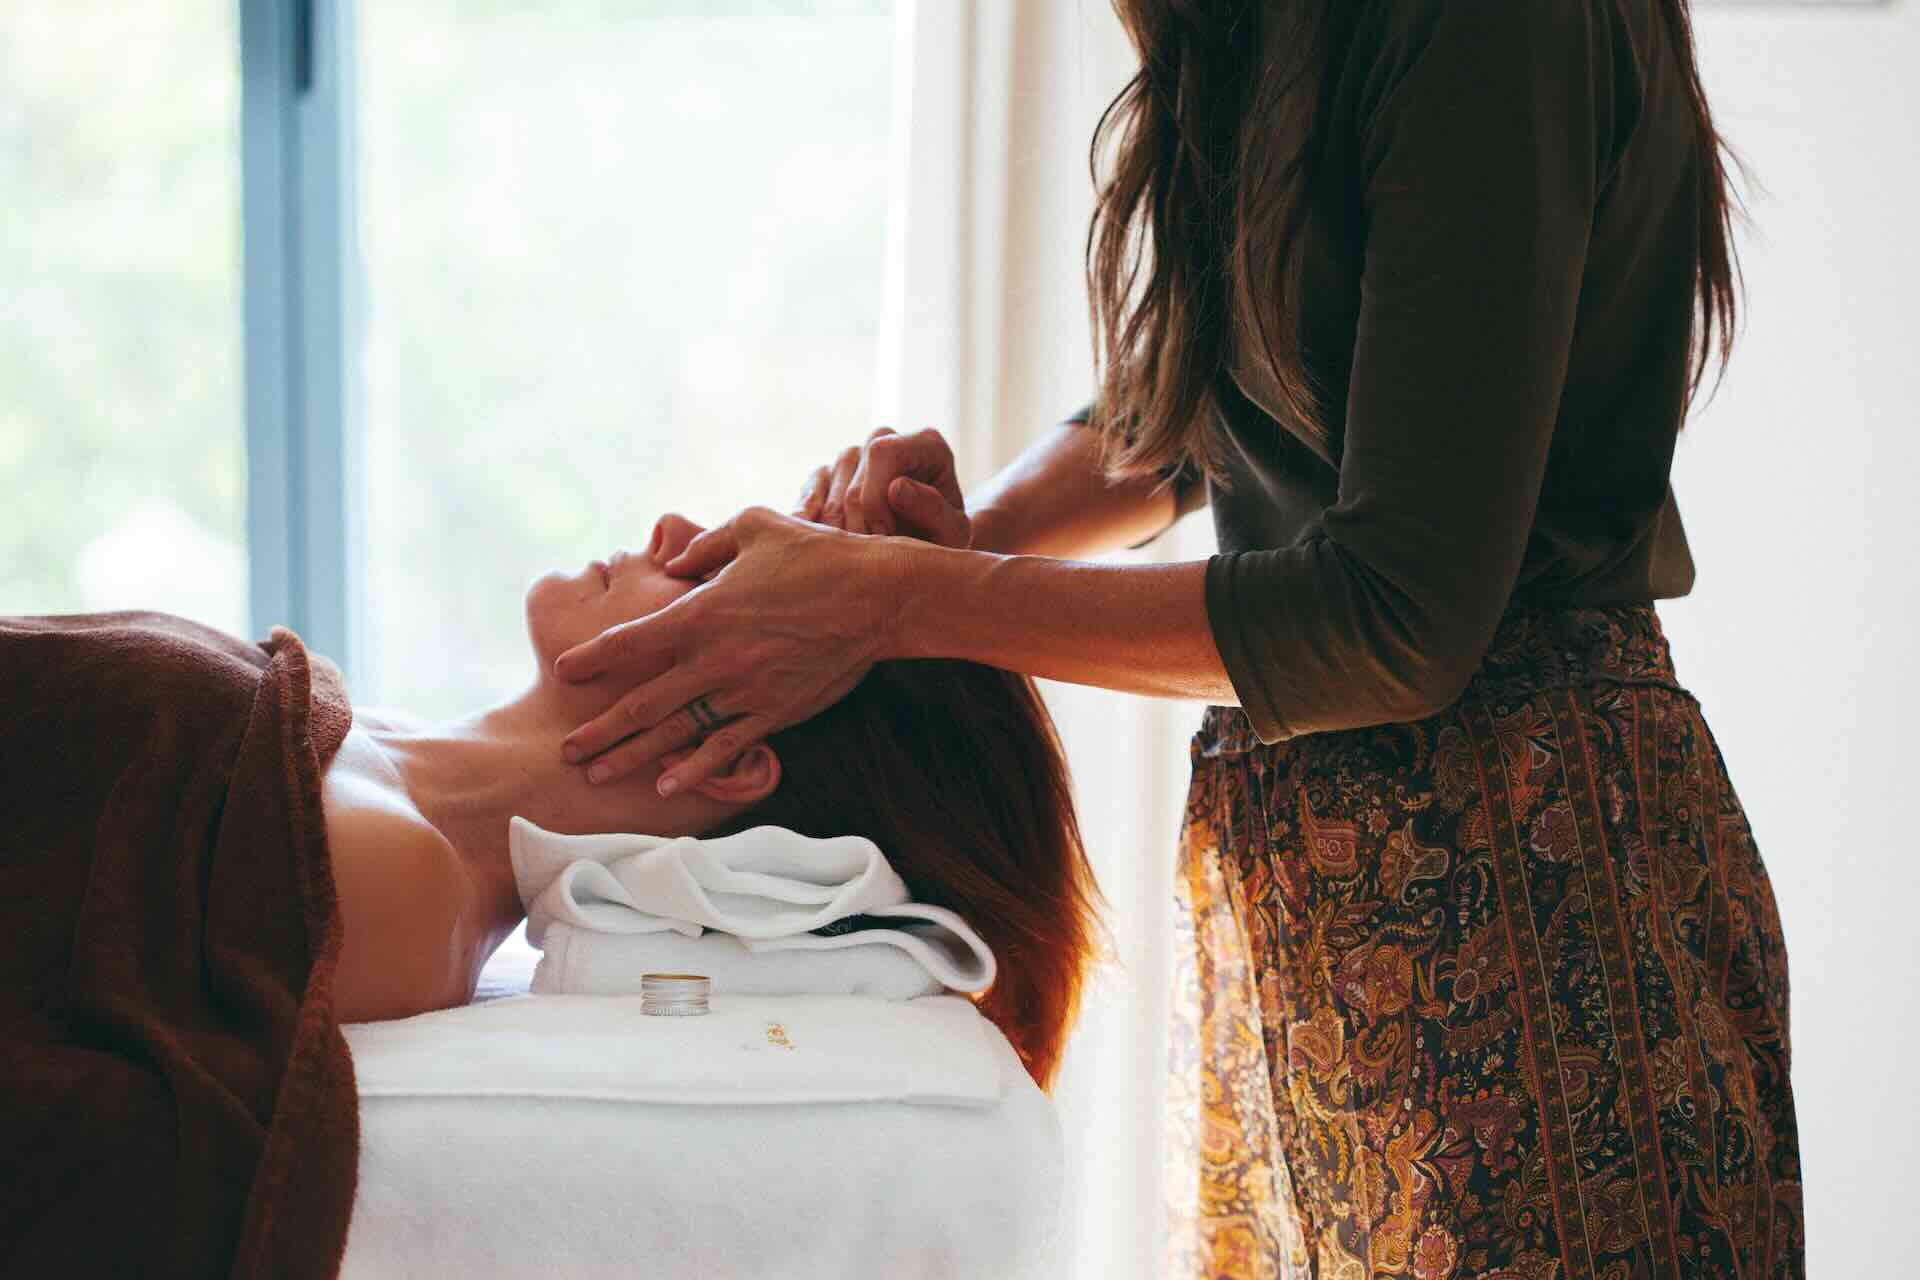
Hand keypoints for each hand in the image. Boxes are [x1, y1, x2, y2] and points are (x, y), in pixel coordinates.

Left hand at [555, 507, 903, 791]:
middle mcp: (716, 659)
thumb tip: (672, 559)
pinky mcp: (777, 712)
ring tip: (598, 773)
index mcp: (703, 612)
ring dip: (633, 755)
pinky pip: (727, 747)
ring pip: (677, 732)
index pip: (631, 642)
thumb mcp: (755, 526)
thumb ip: (705, 545)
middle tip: (566, 749)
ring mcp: (746, 691)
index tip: (563, 670)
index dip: (592, 658)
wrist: (880, 597)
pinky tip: (667, 785)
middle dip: (600, 728)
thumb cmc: (818, 554)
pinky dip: (695, 769)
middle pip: (643, 702)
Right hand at [792, 426, 970, 547]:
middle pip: (851, 463)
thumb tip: (896, 487)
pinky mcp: (836, 470)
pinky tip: (823, 542)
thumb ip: (932, 511)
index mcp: (927, 445)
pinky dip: (813, 515)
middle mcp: (890, 438)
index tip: (883, 537)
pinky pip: (814, 485)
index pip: (883, 452)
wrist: (928, 553)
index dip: (874, 496)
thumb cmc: (944, 541)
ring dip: (834, 520)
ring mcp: (861, 452)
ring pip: (829, 474)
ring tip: (855, 554)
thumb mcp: (951, 535)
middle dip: (854, 515)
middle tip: (868, 556)